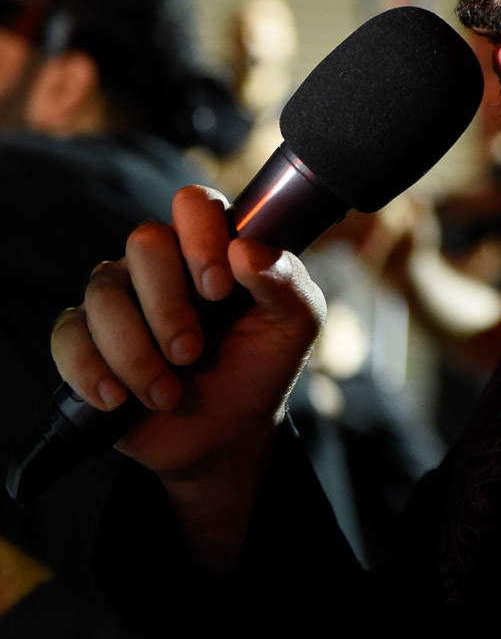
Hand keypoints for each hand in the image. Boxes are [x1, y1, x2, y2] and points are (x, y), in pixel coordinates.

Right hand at [50, 184, 324, 569]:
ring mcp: (118, 297)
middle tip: (190, 353)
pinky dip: (91, 371)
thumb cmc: (260, 365)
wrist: (227, 434)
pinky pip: (67, 336)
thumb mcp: (294, 326)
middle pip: (143, 242)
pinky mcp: (85, 339)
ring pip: (103, 293)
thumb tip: (248, 250)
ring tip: (167, 394)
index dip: (201, 238)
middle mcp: (160, 262)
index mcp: (211, 245)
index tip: (217, 290)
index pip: (194, 204)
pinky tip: (120, 399)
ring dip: (135, 352)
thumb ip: (285, 282)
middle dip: (167, 306)